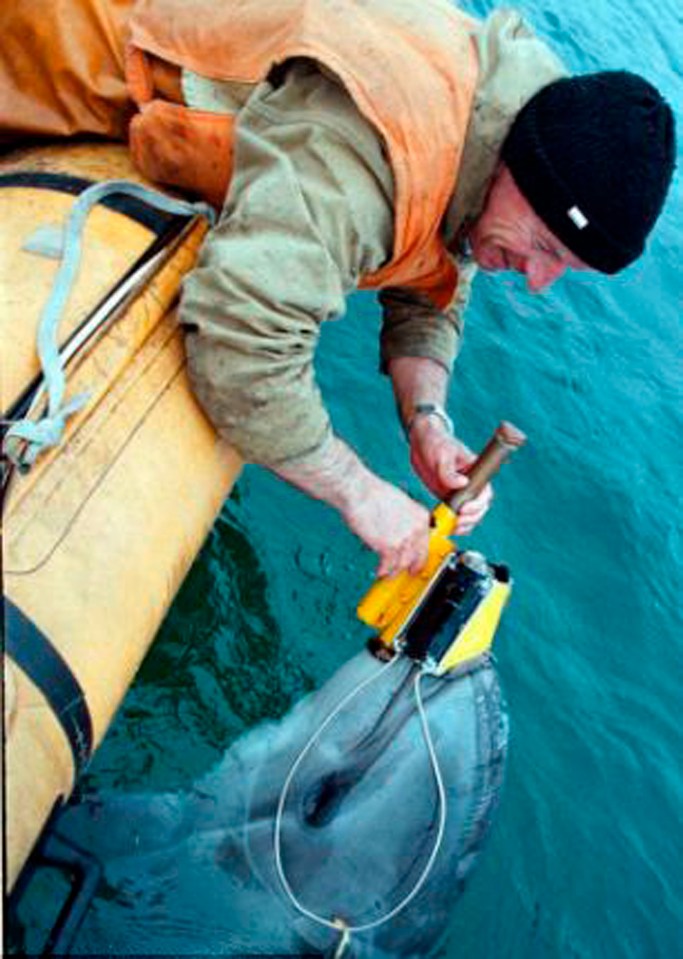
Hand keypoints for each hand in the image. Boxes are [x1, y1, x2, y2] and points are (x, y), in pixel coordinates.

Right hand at [341, 475, 431, 577]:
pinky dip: (383, 571)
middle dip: (411, 567)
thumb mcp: (399, 504)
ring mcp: (404, 539)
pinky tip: (379, 571)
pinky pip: (388, 566)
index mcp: (421, 516)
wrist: (359, 492)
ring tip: (388, 573)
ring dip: (394, 571)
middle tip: (407, 572)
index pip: (426, 543)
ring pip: (403, 564)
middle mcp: (416, 529)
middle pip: (418, 557)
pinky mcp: (389, 547)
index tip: (416, 561)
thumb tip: (400, 533)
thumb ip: (404, 521)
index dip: (420, 555)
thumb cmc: (372, 494)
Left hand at [409, 418, 492, 533]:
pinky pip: (455, 515)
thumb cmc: (436, 442)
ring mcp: (460, 492)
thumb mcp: (442, 454)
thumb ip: (449, 471)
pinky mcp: (448, 497)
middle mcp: (471, 484)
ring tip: (451, 528)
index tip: (464, 510)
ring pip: (469, 515)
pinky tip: (444, 527)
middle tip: (456, 522)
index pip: (485, 493)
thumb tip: (462, 484)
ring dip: (463, 525)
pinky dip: (451, 524)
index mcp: (476, 472)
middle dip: (471, 519)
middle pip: (479, 508)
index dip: (478, 505)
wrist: (421, 441)